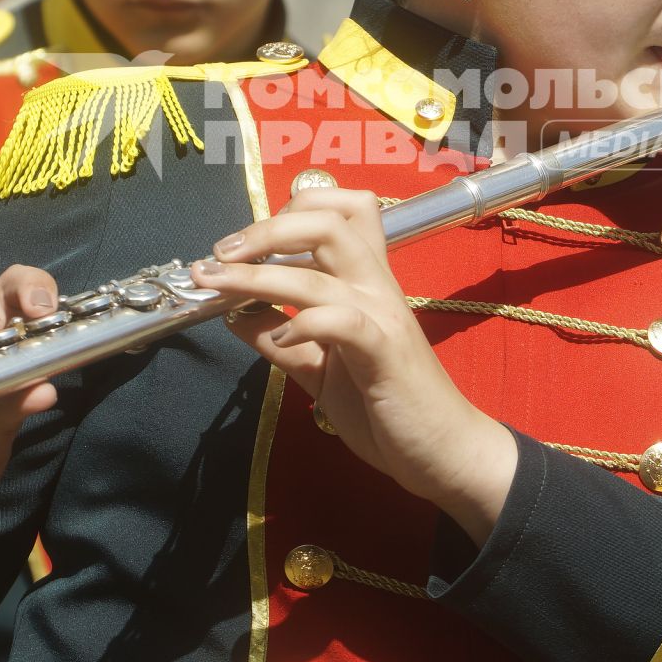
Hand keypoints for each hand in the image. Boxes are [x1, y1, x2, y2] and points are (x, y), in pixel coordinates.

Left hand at [190, 188, 517, 543]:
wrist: (443, 451)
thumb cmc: (388, 407)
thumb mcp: (321, 370)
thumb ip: (282, 341)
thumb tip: (234, 313)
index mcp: (365, 281)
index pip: (341, 210)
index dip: (290, 210)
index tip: (248, 242)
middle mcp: (376, 286)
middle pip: (326, 222)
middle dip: (265, 229)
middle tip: (220, 254)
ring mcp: (382, 316)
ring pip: (318, 273)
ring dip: (258, 276)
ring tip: (218, 287)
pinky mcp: (383, 352)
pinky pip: (339, 321)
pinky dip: (300, 325)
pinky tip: (279, 341)